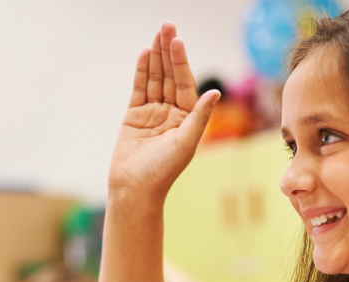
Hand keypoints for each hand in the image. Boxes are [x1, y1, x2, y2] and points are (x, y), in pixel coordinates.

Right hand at [108, 23, 219, 203]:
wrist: (135, 188)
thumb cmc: (163, 171)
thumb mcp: (186, 142)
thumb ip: (198, 116)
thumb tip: (214, 93)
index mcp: (187, 118)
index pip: (184, 83)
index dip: (181, 61)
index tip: (177, 41)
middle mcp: (171, 112)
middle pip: (170, 75)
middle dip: (168, 51)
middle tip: (167, 26)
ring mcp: (152, 112)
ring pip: (154, 78)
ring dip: (155, 57)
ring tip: (156, 34)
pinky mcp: (134, 115)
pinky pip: (139, 89)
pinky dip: (141, 72)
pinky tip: (143, 54)